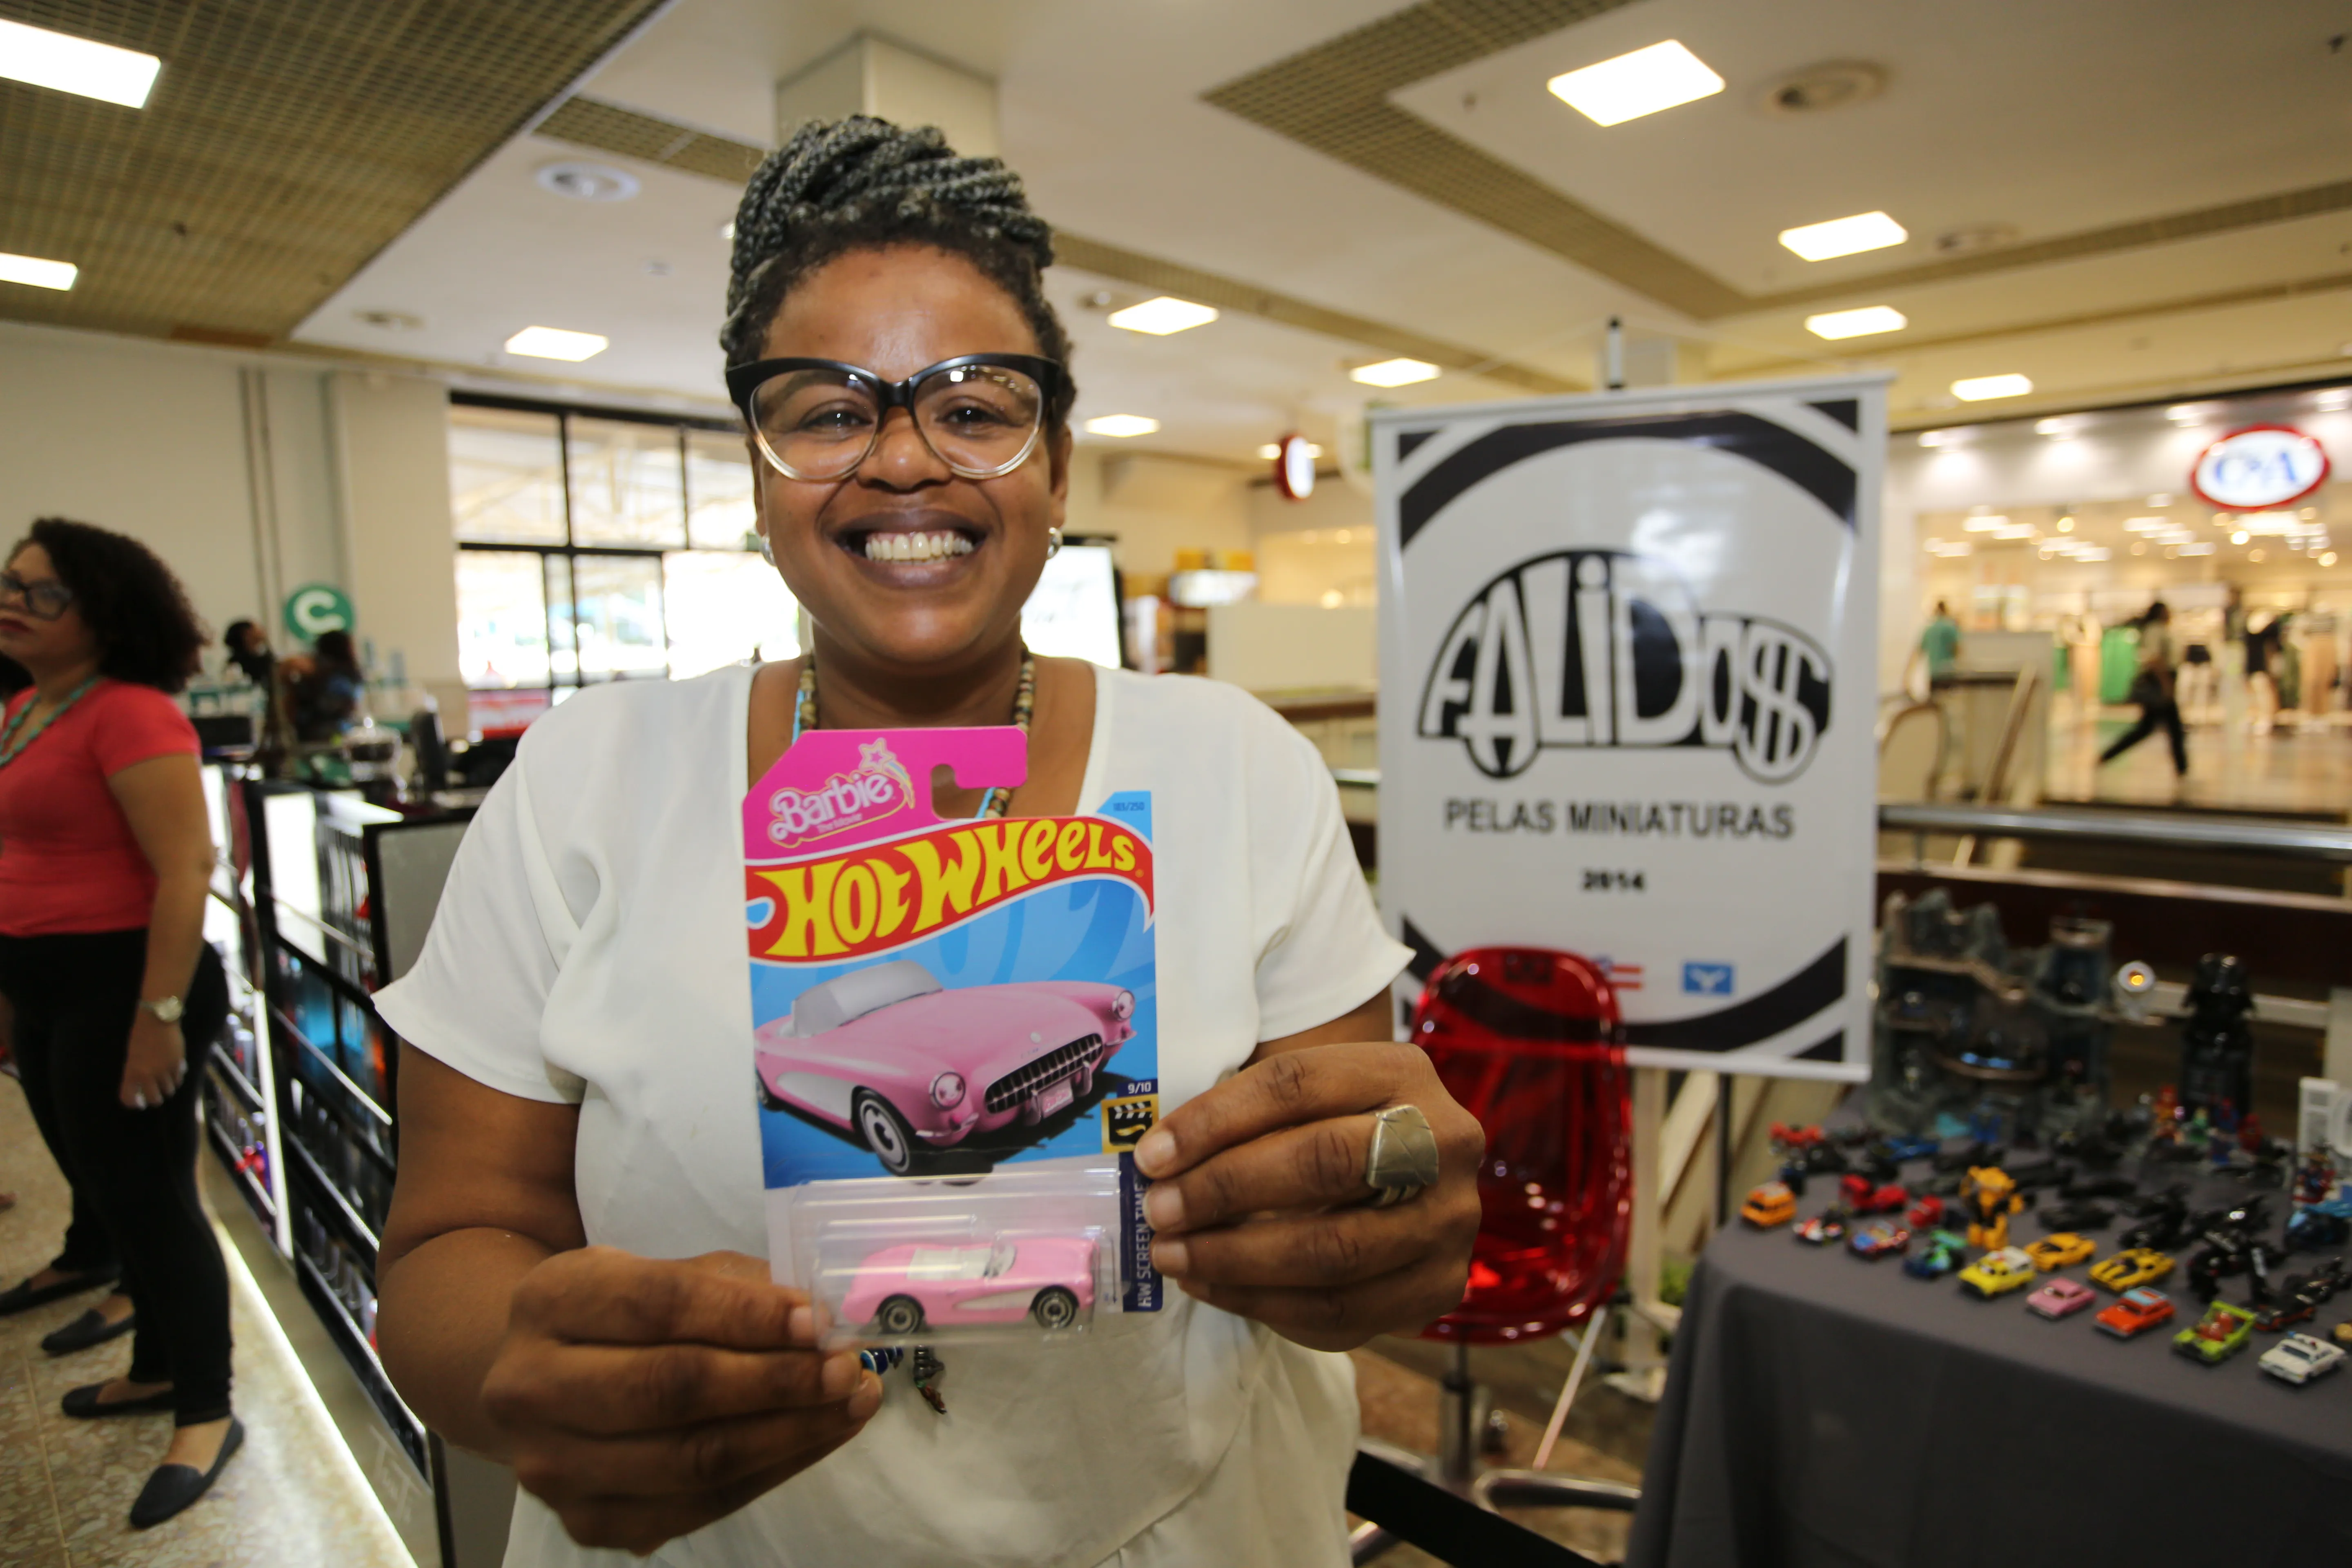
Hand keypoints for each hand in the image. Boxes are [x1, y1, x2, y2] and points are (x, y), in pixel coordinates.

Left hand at [120, 1013, 185, 1108]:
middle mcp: (147, 1075)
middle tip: (156, 1094)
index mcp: (131, 1073)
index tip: (139, 1102)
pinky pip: (179, 1078)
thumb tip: (142, 1085)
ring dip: (167, 1088)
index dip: (135, 1103)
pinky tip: (175, 1071)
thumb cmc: (139, 1036)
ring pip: (169, 1090)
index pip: (130, 1098)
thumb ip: (135, 1072)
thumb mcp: (131, 1056)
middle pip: (155, 1099)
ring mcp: (164, 1071)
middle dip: (155, 1099)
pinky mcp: (178, 1064)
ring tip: (166, 1081)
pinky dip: (177, 1078)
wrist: (156, 1020)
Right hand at [480, 1248, 879, 1553]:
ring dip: (789, 1432)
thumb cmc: (623, 1317)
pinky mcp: (588, 1522)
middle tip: (847, 1368)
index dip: (744, 1314)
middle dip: (775, 1381)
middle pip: (671, 1390)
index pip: (657, 1306)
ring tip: (852, 1403)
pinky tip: (818, 1438)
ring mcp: (554, 1467)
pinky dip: (771, 1471)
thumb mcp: (661, 1273)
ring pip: (691, 1460)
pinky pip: (698, 1506)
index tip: (816, 1319)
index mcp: (549, 1302)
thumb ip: (733, 1289)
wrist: (545, 1382)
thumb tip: (818, 1320)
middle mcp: (531, 1388)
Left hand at [1136, 1042, 1482, 1351]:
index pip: (1299, 1083)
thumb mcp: (1303, 1101)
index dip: (1217, 1119)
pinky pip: (1344, 1311)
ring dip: (1236, 1260)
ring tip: (1171, 1256)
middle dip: (1226, 1190)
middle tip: (1159, 1210)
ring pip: (1335, 1250)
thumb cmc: (1330, 1128)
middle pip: (1326, 1161)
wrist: (1410, 1177)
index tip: (1152, 1155)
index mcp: (1401, 1072)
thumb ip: (1243, 1118)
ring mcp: (1450, 1219)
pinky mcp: (1441, 1285)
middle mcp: (1443, 1141)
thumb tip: (1158, 1163)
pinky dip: (1265, 1306)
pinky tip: (1211, 1288)